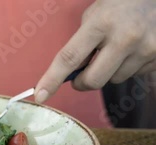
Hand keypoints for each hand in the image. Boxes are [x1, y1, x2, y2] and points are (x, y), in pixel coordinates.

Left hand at [35, 0, 155, 102]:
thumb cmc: (120, 5)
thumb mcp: (94, 16)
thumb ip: (80, 44)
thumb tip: (69, 74)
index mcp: (102, 23)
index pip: (70, 58)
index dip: (52, 79)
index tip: (40, 95)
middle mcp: (125, 37)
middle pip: (92, 80)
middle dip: (81, 82)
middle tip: (81, 74)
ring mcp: (146, 48)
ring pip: (113, 80)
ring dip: (108, 71)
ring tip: (116, 49)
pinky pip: (133, 76)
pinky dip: (127, 67)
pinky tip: (133, 49)